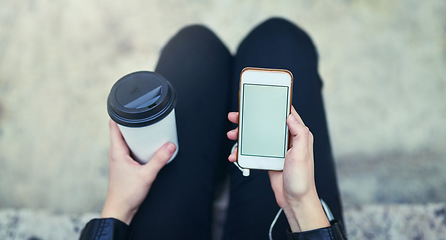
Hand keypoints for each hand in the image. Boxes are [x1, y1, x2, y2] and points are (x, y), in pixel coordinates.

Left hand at [101, 120, 176, 224]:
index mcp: (116, 151)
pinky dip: (138, 144)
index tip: (132, 107)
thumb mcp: (147, 175)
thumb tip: (171, 145)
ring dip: (136, 134)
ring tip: (150, 128)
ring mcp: (119, 159)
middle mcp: (116, 153)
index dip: (120, 114)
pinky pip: (131, 149)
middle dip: (133, 122)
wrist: (120, 211)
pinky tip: (149, 146)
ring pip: (127, 140)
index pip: (113, 125)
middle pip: (121, 130)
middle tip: (147, 117)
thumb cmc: (126, 195)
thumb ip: (159, 160)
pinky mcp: (124, 165)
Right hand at [227, 107, 328, 231]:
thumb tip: (290, 116)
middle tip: (236, 116)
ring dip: (243, 134)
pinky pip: (253, 150)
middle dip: (250, 118)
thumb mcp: (302, 154)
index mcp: (298, 135)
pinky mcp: (268, 158)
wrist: (295, 200)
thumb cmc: (302, 180)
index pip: (286, 113)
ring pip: (257, 135)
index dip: (274, 103)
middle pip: (266, 122)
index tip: (261, 97)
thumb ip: (299, 133)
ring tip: (233, 135)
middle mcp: (287, 140)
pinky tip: (235, 154)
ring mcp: (276, 149)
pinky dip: (243, 151)